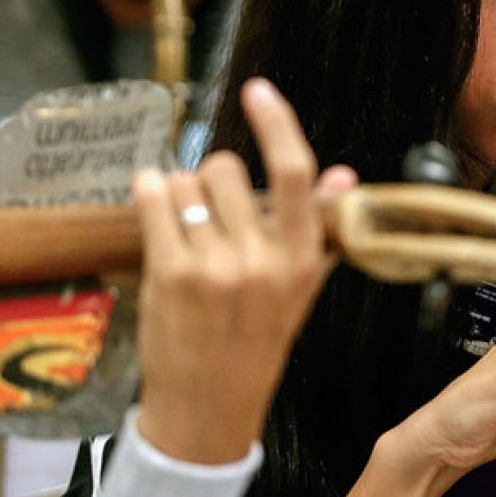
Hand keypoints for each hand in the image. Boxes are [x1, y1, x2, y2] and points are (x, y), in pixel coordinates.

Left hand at [134, 78, 357, 463]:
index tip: (259, 90)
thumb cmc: (257, 341)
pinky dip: (150, 192)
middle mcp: (262, 258)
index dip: (277, 123)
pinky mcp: (170, 273)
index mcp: (302, 258)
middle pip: (228, 168)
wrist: (210, 406)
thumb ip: (322, 227)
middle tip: (212, 213)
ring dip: (179, 192)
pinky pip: (154, 197)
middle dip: (215, 180)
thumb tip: (345, 174)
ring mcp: (214, 266)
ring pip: (186, 180)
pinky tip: (156, 207)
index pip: (297, 173)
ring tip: (186, 227)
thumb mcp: (301, 286)